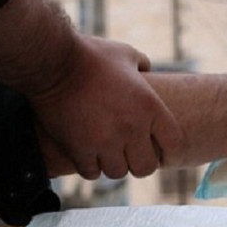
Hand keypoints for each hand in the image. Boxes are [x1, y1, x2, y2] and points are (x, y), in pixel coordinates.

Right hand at [30, 35, 184, 178]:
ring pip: (118, 172)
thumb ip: (142, 64)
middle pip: (146, 168)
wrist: (53, 61)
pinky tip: (88, 155)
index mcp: (149, 107)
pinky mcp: (79, 149)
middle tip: (130, 154)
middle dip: (139, 162)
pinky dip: (90, 167)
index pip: (174, 143)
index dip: (169, 150)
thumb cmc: (91, 55)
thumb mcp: (126, 54)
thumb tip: (146, 69)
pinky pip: (91, 173)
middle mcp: (131, 128)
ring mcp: (104, 141)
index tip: (161, 151)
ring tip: (107, 154)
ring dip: (113, 164)